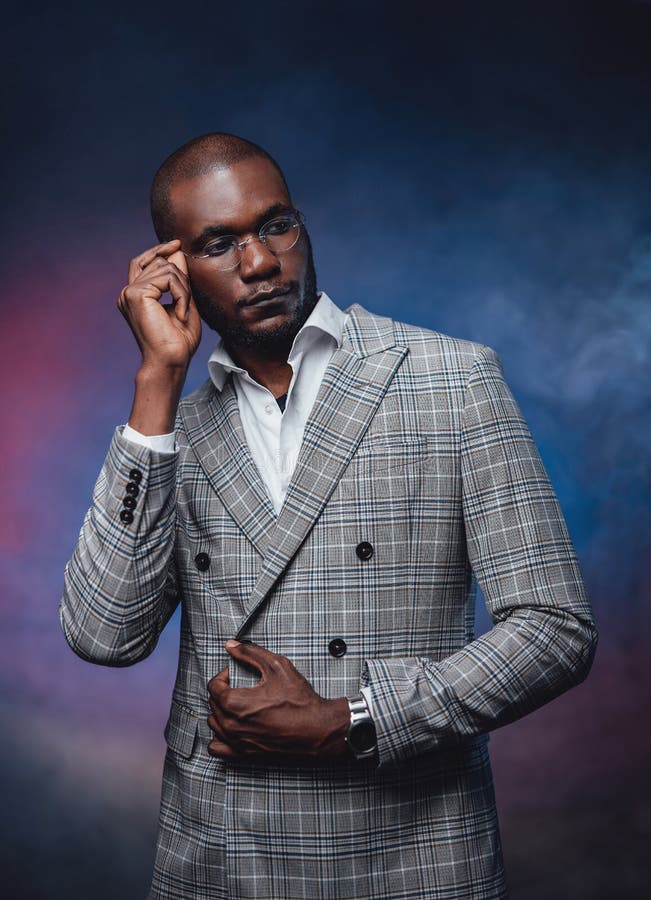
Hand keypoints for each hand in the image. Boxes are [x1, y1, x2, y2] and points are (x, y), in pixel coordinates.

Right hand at [117, 239, 201, 373]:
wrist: (171, 361)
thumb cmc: (178, 341)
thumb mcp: (183, 303)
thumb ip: (179, 279)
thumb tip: (176, 251)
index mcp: (135, 296)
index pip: (142, 262)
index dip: (157, 250)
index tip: (176, 244)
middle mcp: (128, 293)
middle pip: (158, 262)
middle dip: (180, 277)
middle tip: (186, 302)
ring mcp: (129, 292)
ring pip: (166, 268)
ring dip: (183, 289)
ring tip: (183, 312)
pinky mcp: (135, 294)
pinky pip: (168, 278)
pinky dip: (181, 294)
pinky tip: (180, 313)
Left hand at [207, 641, 349, 764]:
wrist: (317, 730)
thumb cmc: (300, 701)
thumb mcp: (277, 666)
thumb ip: (250, 653)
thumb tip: (232, 645)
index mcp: (235, 703)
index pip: (213, 686)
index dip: (223, 675)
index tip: (235, 674)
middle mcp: (231, 725)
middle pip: (213, 703)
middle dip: (224, 690)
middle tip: (240, 686)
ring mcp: (237, 742)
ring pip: (214, 723)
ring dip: (221, 711)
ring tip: (237, 704)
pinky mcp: (244, 754)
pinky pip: (217, 747)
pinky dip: (220, 736)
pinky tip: (233, 727)